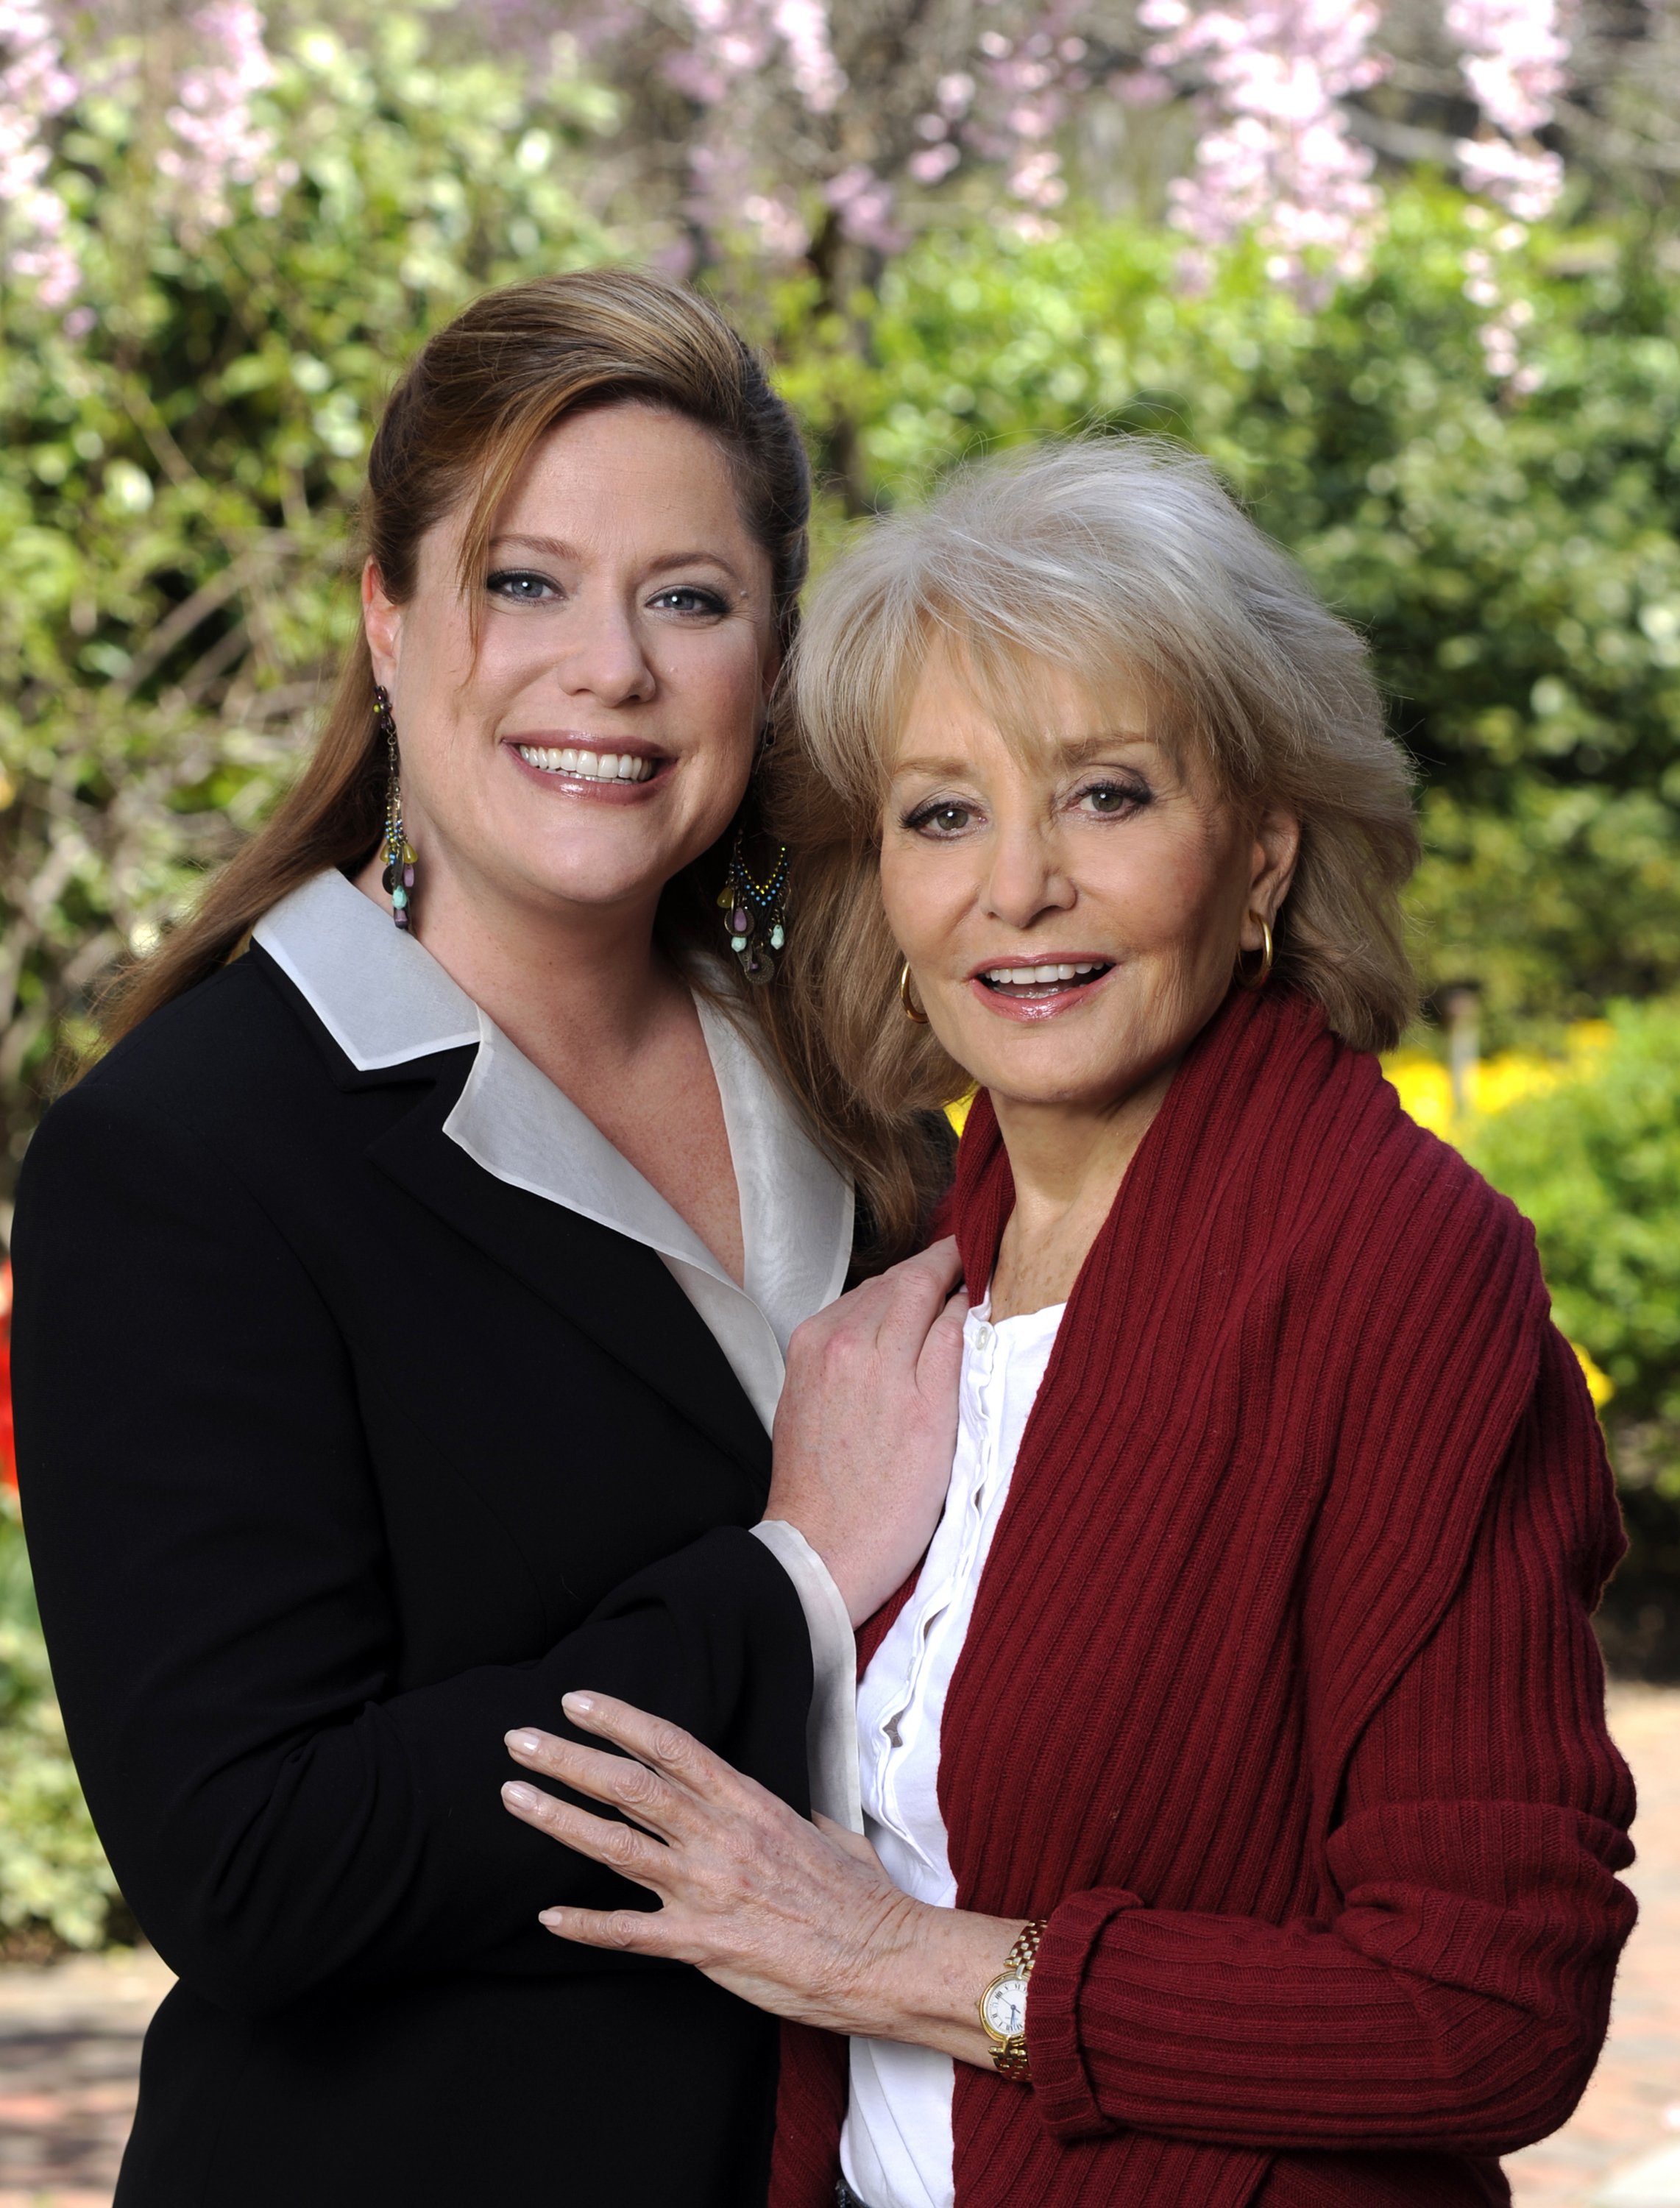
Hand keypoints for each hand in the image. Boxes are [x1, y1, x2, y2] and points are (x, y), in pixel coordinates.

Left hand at [500, 1693, 1015, 2059]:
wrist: (884, 1958)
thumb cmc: (863, 1897)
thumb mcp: (830, 1833)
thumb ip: (793, 1815)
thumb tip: (785, 1810)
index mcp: (749, 1802)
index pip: (672, 1746)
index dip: (618, 1719)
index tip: (575, 1701)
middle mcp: (720, 1837)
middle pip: (629, 1786)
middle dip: (568, 1758)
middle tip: (518, 1739)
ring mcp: (707, 1889)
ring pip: (616, 1846)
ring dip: (559, 1819)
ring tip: (514, 1796)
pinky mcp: (703, 1944)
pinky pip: (630, 1933)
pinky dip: (584, 1924)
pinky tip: (546, 1917)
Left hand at [768, 1236, 965, 1624]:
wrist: (821, 1554)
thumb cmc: (892, 1506)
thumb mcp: (942, 1427)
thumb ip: (952, 1350)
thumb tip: (969, 1298)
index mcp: (876, 1348)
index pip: (926, 1276)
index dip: (959, 1258)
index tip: (986, 1248)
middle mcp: (838, 1337)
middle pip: (897, 1280)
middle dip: (935, 1269)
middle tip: (973, 1264)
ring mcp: (811, 1350)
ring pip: (870, 1295)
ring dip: (905, 1290)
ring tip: (942, 1296)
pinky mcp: (798, 1368)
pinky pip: (844, 1318)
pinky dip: (875, 1313)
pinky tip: (898, 1329)